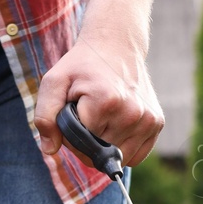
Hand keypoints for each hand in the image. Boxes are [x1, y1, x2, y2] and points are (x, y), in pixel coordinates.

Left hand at [34, 26, 164, 168]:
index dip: (71, 136)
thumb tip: (49, 149)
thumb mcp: (54, 82)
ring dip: (105, 147)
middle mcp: (132, 113)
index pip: (82, 144)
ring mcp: (148, 119)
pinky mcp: (157, 123)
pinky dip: (122, 148)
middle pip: (100, 154)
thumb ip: (45, 116)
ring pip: (118, 158)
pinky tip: (116, 126)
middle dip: (87, 142)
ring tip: (102, 119)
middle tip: (87, 115)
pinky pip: (135, 156)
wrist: (116, 44)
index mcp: (107, 102)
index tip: (73, 113)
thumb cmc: (81, 66)